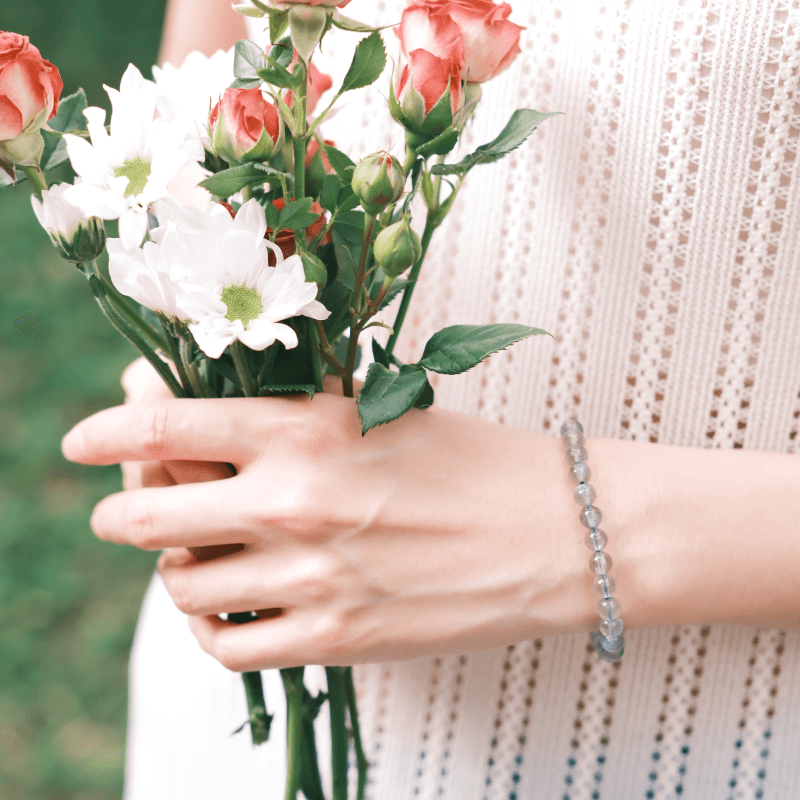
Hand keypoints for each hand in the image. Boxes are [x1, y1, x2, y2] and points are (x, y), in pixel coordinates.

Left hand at [61, 381, 588, 671]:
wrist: (552, 533)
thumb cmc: (472, 462)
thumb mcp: (381, 413)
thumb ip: (293, 414)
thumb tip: (211, 418)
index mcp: (307, 428)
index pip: (166, 424)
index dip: (107, 429)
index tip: (81, 442)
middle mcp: (295, 500)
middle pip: (148, 514)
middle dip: (123, 510)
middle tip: (129, 510)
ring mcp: (310, 577)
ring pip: (182, 585)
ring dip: (179, 568)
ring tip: (206, 556)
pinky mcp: (334, 639)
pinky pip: (227, 646)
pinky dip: (212, 626)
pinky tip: (233, 608)